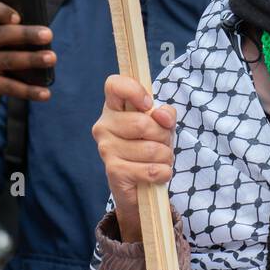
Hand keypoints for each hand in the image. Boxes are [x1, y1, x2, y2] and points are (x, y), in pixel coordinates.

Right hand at [0, 0, 55, 107]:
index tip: (18, 17)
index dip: (0, 10)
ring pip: (8, 60)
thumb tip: (41, 32)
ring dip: (32, 59)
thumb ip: (5, 28)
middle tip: (48, 35)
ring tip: (51, 58)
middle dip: (26, 35)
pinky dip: (29, 90)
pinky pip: (9, 87)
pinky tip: (45, 93)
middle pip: (1, 35)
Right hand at [92, 75, 175, 242]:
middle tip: (161, 143)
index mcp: (113, 107)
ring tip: (159, 159)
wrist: (139, 185)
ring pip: (151, 149)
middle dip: (163, 135)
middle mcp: (103, 126)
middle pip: (142, 123)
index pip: (114, 84)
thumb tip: (162, 116)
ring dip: (165, 156)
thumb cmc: (149, 146)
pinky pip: (150, 170)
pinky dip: (163, 173)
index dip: (134, 90)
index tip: (148, 104)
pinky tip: (157, 173)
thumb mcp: (162, 125)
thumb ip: (166, 114)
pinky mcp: (114, 172)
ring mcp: (106, 149)